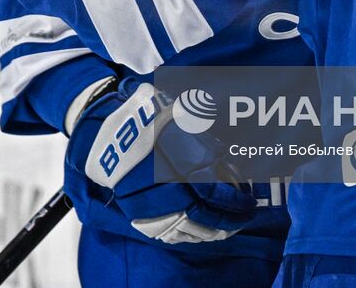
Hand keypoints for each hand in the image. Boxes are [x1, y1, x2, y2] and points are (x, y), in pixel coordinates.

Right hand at [67, 78, 255, 244]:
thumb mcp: (182, 119)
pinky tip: (200, 234)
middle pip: (198, 214)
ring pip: (182, 228)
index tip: (248, 202)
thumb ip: (207, 145)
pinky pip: (163, 233)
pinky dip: (185, 237)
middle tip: (243, 220)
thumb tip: (230, 169)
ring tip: (227, 229)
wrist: (107, 129)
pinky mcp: (132, 212)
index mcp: (172, 160)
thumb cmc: (149, 119)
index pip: (210, 192)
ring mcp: (142, 201)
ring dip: (209, 232)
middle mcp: (156, 184)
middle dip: (225, 220)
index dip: (233, 201)